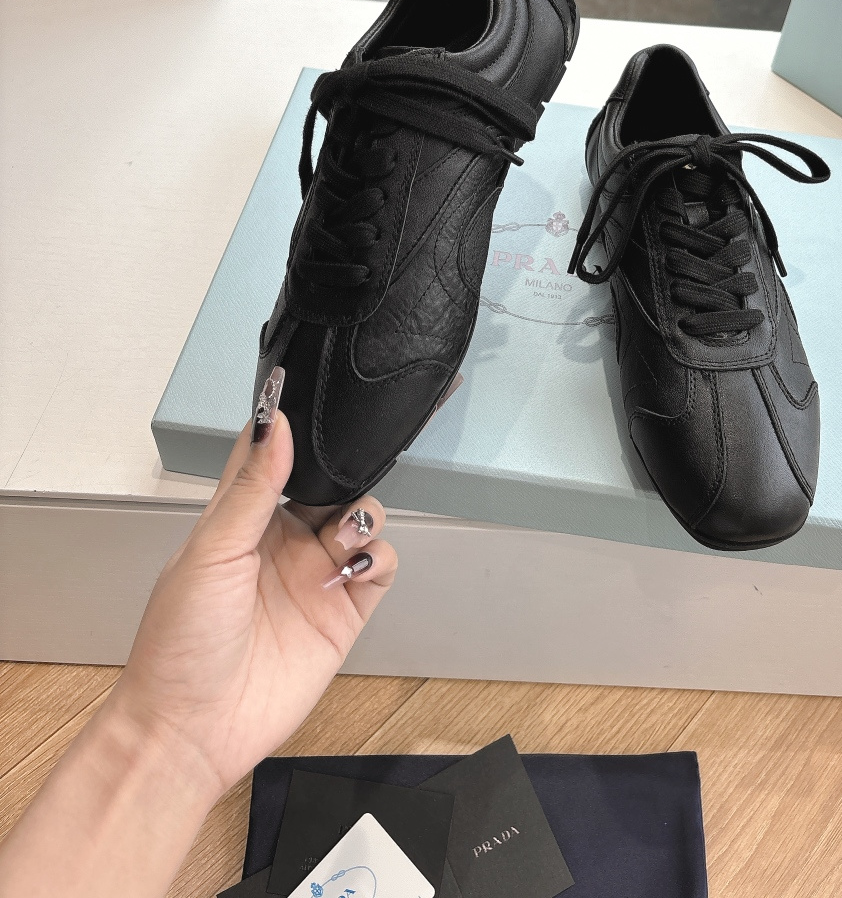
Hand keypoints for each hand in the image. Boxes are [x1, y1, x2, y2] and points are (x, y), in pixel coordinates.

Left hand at [104, 373, 396, 799]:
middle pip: (329, 483)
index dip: (289, 427)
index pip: (271, 456)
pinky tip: (353, 566)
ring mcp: (313, 574)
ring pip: (361, 518)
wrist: (194, 730)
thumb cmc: (179, 644)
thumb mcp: (211, 552)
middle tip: (347, 468)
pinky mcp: (342, 611)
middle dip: (345, 469)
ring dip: (363, 512)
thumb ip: (251, 488)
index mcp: (240, 518)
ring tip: (343, 534)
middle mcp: (281, 540)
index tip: (310, 395)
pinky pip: (378, 567)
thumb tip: (275, 424)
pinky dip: (377, 556)